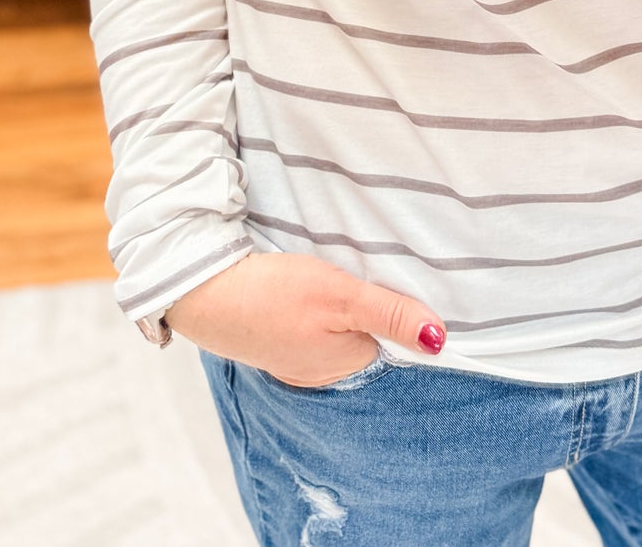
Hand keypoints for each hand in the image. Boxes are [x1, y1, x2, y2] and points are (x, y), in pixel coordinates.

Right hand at [165, 251, 446, 386]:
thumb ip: (390, 314)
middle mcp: (324, 371)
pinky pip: (314, 327)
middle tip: (371, 270)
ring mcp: (297, 359)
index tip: (405, 284)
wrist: (202, 291)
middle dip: (375, 309)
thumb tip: (439, 340)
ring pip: (341, 331)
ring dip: (345, 307)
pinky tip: (309, 290)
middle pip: (368, 336)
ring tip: (339, 278)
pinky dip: (318, 309)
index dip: (404, 312)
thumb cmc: (272, 295)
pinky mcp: (277, 340)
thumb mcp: (340, 297)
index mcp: (346, 365)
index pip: (395, 342)